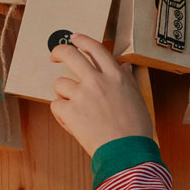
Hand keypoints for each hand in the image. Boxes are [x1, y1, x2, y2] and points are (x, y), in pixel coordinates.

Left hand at [50, 34, 153, 156]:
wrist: (127, 150)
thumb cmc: (135, 126)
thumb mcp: (136, 96)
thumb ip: (126, 79)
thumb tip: (124, 66)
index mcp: (115, 75)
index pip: (95, 48)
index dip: (82, 40)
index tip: (74, 38)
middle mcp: (97, 80)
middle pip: (70, 54)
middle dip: (58, 51)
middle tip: (54, 56)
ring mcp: (82, 95)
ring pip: (60, 83)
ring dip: (64, 93)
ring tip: (75, 107)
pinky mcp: (70, 111)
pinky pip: (56, 105)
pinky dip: (61, 112)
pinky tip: (72, 121)